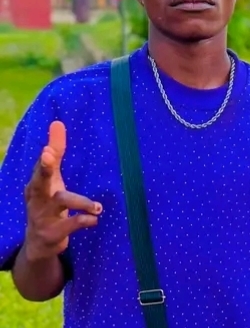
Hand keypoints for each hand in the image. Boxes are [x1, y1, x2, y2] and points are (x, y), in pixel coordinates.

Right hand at [22, 121, 101, 262]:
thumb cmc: (47, 201)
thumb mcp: (51, 178)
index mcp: (37, 184)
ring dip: (81, 203)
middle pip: (39, 183)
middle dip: (44, 170)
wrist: (39, 243)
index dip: (45, 159)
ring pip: (60, 204)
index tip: (47, 149)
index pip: (40, 168)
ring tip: (98, 207)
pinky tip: (95, 219)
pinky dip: (82, 221)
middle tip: (49, 156)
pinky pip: (69, 226)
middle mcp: (37, 198)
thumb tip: (57, 122)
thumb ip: (55, 151)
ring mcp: (42, 217)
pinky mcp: (52, 233)